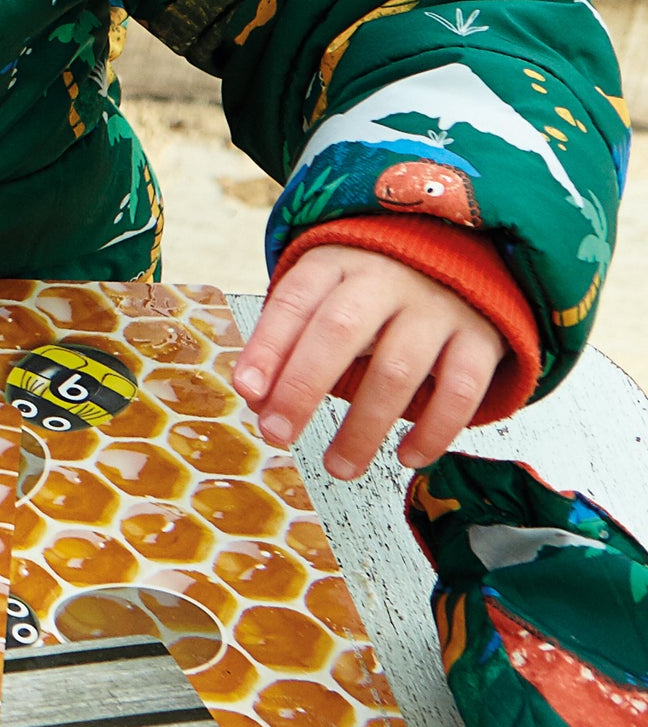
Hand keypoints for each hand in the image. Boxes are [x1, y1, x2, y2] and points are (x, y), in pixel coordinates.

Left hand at [237, 244, 507, 481]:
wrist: (463, 258)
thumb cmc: (372, 295)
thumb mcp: (328, 298)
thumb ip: (291, 342)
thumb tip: (259, 402)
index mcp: (337, 264)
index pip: (294, 301)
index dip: (268, 346)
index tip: (246, 392)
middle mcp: (386, 280)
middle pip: (340, 330)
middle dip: (303, 386)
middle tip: (277, 435)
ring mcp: (437, 308)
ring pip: (397, 369)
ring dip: (364, 426)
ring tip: (338, 468)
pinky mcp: (481, 339)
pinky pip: (460, 389)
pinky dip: (433, 429)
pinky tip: (408, 457)